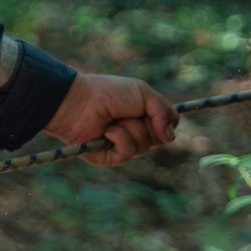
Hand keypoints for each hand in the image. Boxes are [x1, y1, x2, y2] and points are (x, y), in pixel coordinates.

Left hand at [40, 73, 177, 165]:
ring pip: (144, 147)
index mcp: (145, 117)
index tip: (152, 110)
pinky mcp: (110, 157)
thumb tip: (171, 138)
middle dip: (145, 123)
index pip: (168, 128)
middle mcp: (136, 133)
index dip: (164, 121)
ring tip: (113, 121)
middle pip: (159, 139)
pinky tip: (107, 132)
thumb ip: (163, 111)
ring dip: (130, 129)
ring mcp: (123, 146)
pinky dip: (120, 139)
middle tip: (127, 112)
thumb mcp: (143, 93)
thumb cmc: (108, 93)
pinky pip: (128, 153)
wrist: (79, 101)